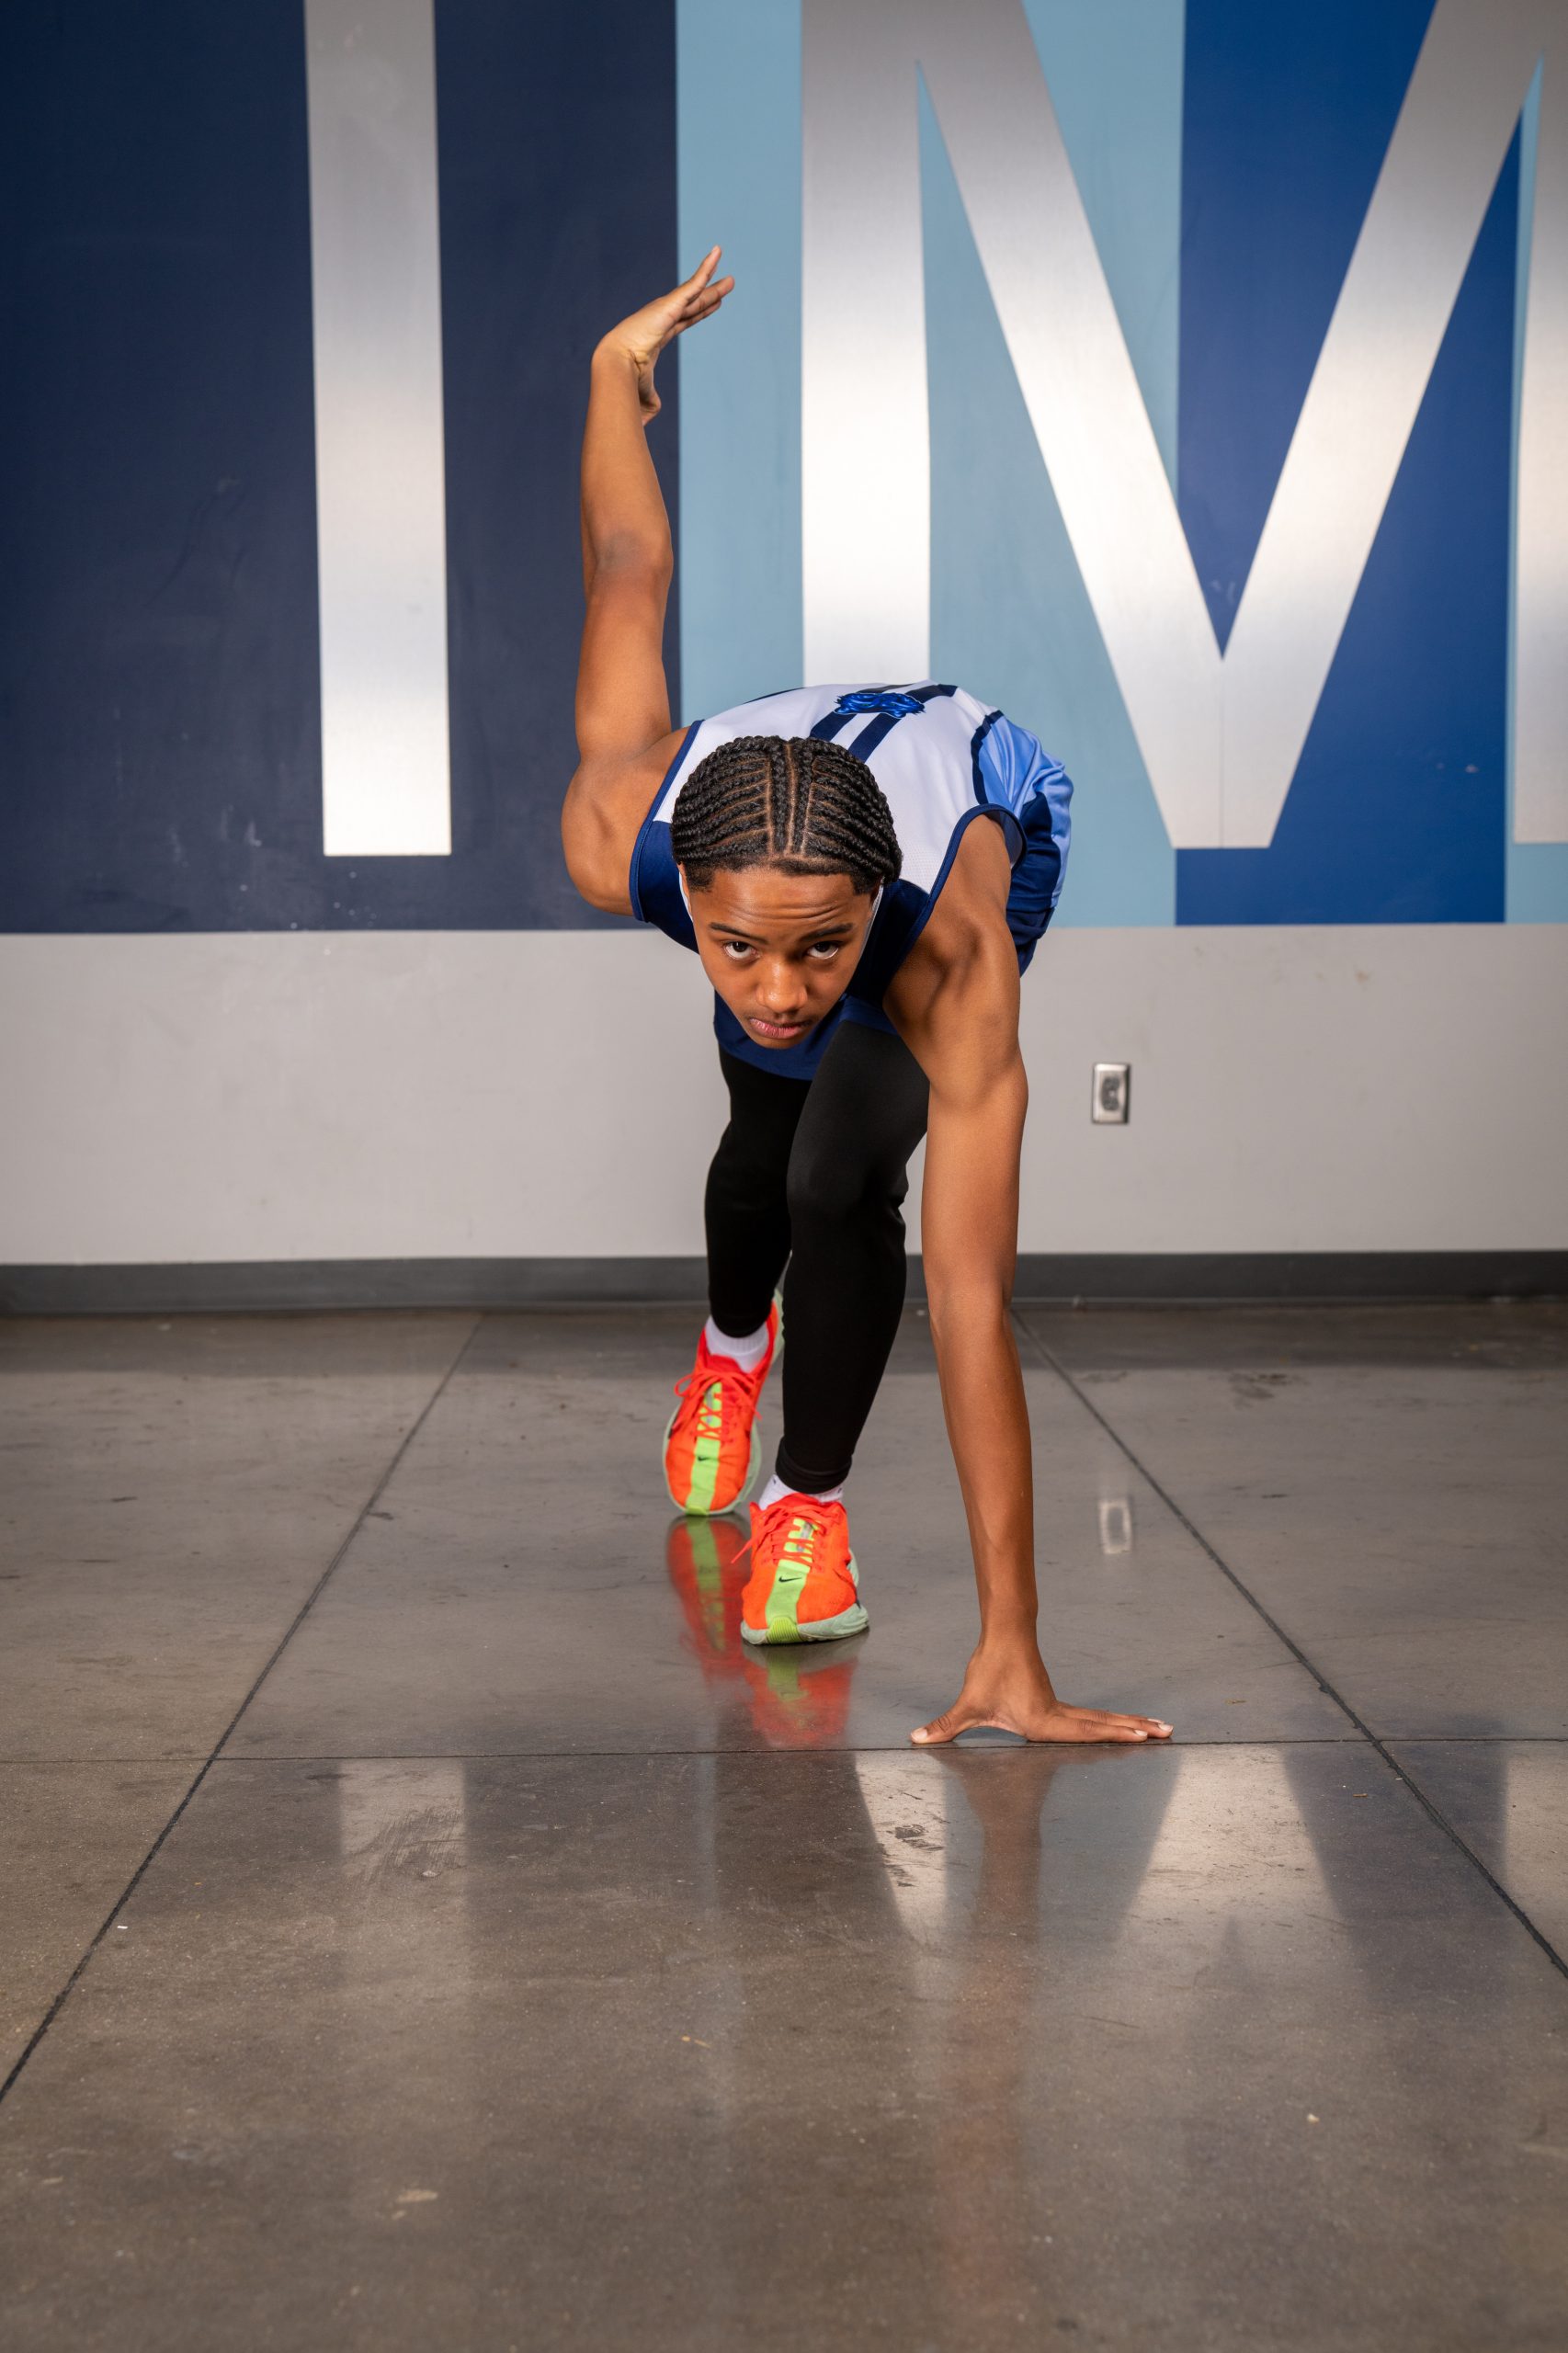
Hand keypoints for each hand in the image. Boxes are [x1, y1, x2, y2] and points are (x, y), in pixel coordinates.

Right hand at [597, 246, 734, 420]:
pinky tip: (719, 253)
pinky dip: (707, 268)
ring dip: (714, 282)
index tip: (711, 306)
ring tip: (731, 277)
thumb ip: (652, 400)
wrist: (615, 367)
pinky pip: (694, 283)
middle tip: (726, 285)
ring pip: (697, 293)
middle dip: (710, 296)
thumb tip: (653, 413)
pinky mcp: (671, 304)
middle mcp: (663, 319)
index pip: (684, 321)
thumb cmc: (624, 382)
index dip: (699, 313)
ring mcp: (667, 310)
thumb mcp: (644, 393)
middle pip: (694, 305)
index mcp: (658, 336)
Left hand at [911, 1641, 1171, 1746]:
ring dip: (1132, 1725)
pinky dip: (1115, 1723)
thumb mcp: (967, 1704)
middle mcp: (1058, 1716)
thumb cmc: (988, 1671)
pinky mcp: (1058, 1705)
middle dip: (1136, 1731)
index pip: (1085, 1732)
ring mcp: (1062, 1709)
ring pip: (1103, 1720)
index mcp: (1043, 1722)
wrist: (1001, 1637)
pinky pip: (1094, 1717)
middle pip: (1105, 1725)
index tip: (1142, 1738)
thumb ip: (944, 1726)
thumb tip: (915, 1738)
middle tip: (1169, 1732)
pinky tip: (1130, 1727)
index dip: (1115, 1736)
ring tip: (1163, 1729)